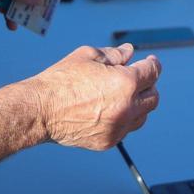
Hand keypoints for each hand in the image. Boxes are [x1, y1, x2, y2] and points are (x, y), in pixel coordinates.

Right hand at [29, 43, 161, 149]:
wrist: (40, 111)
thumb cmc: (61, 81)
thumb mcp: (88, 56)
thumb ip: (114, 54)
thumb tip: (130, 52)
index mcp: (125, 83)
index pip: (152, 72)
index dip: (153, 64)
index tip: (150, 61)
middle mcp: (127, 107)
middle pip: (153, 97)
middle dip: (149, 85)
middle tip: (138, 78)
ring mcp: (118, 127)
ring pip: (143, 116)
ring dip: (139, 104)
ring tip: (124, 95)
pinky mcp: (109, 141)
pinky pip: (126, 129)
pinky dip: (125, 119)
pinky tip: (112, 110)